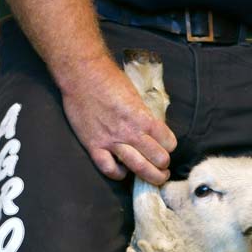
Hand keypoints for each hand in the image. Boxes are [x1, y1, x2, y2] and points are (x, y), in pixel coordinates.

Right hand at [59, 57, 176, 184]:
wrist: (81, 74)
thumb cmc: (109, 80)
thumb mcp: (136, 95)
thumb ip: (145, 115)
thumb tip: (154, 129)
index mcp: (143, 117)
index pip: (168, 142)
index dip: (170, 146)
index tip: (166, 146)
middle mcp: (130, 132)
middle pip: (158, 159)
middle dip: (164, 165)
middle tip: (163, 166)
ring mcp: (112, 141)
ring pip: (139, 168)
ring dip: (151, 176)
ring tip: (155, 176)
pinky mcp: (94, 146)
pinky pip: (109, 170)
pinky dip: (119, 174)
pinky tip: (122, 170)